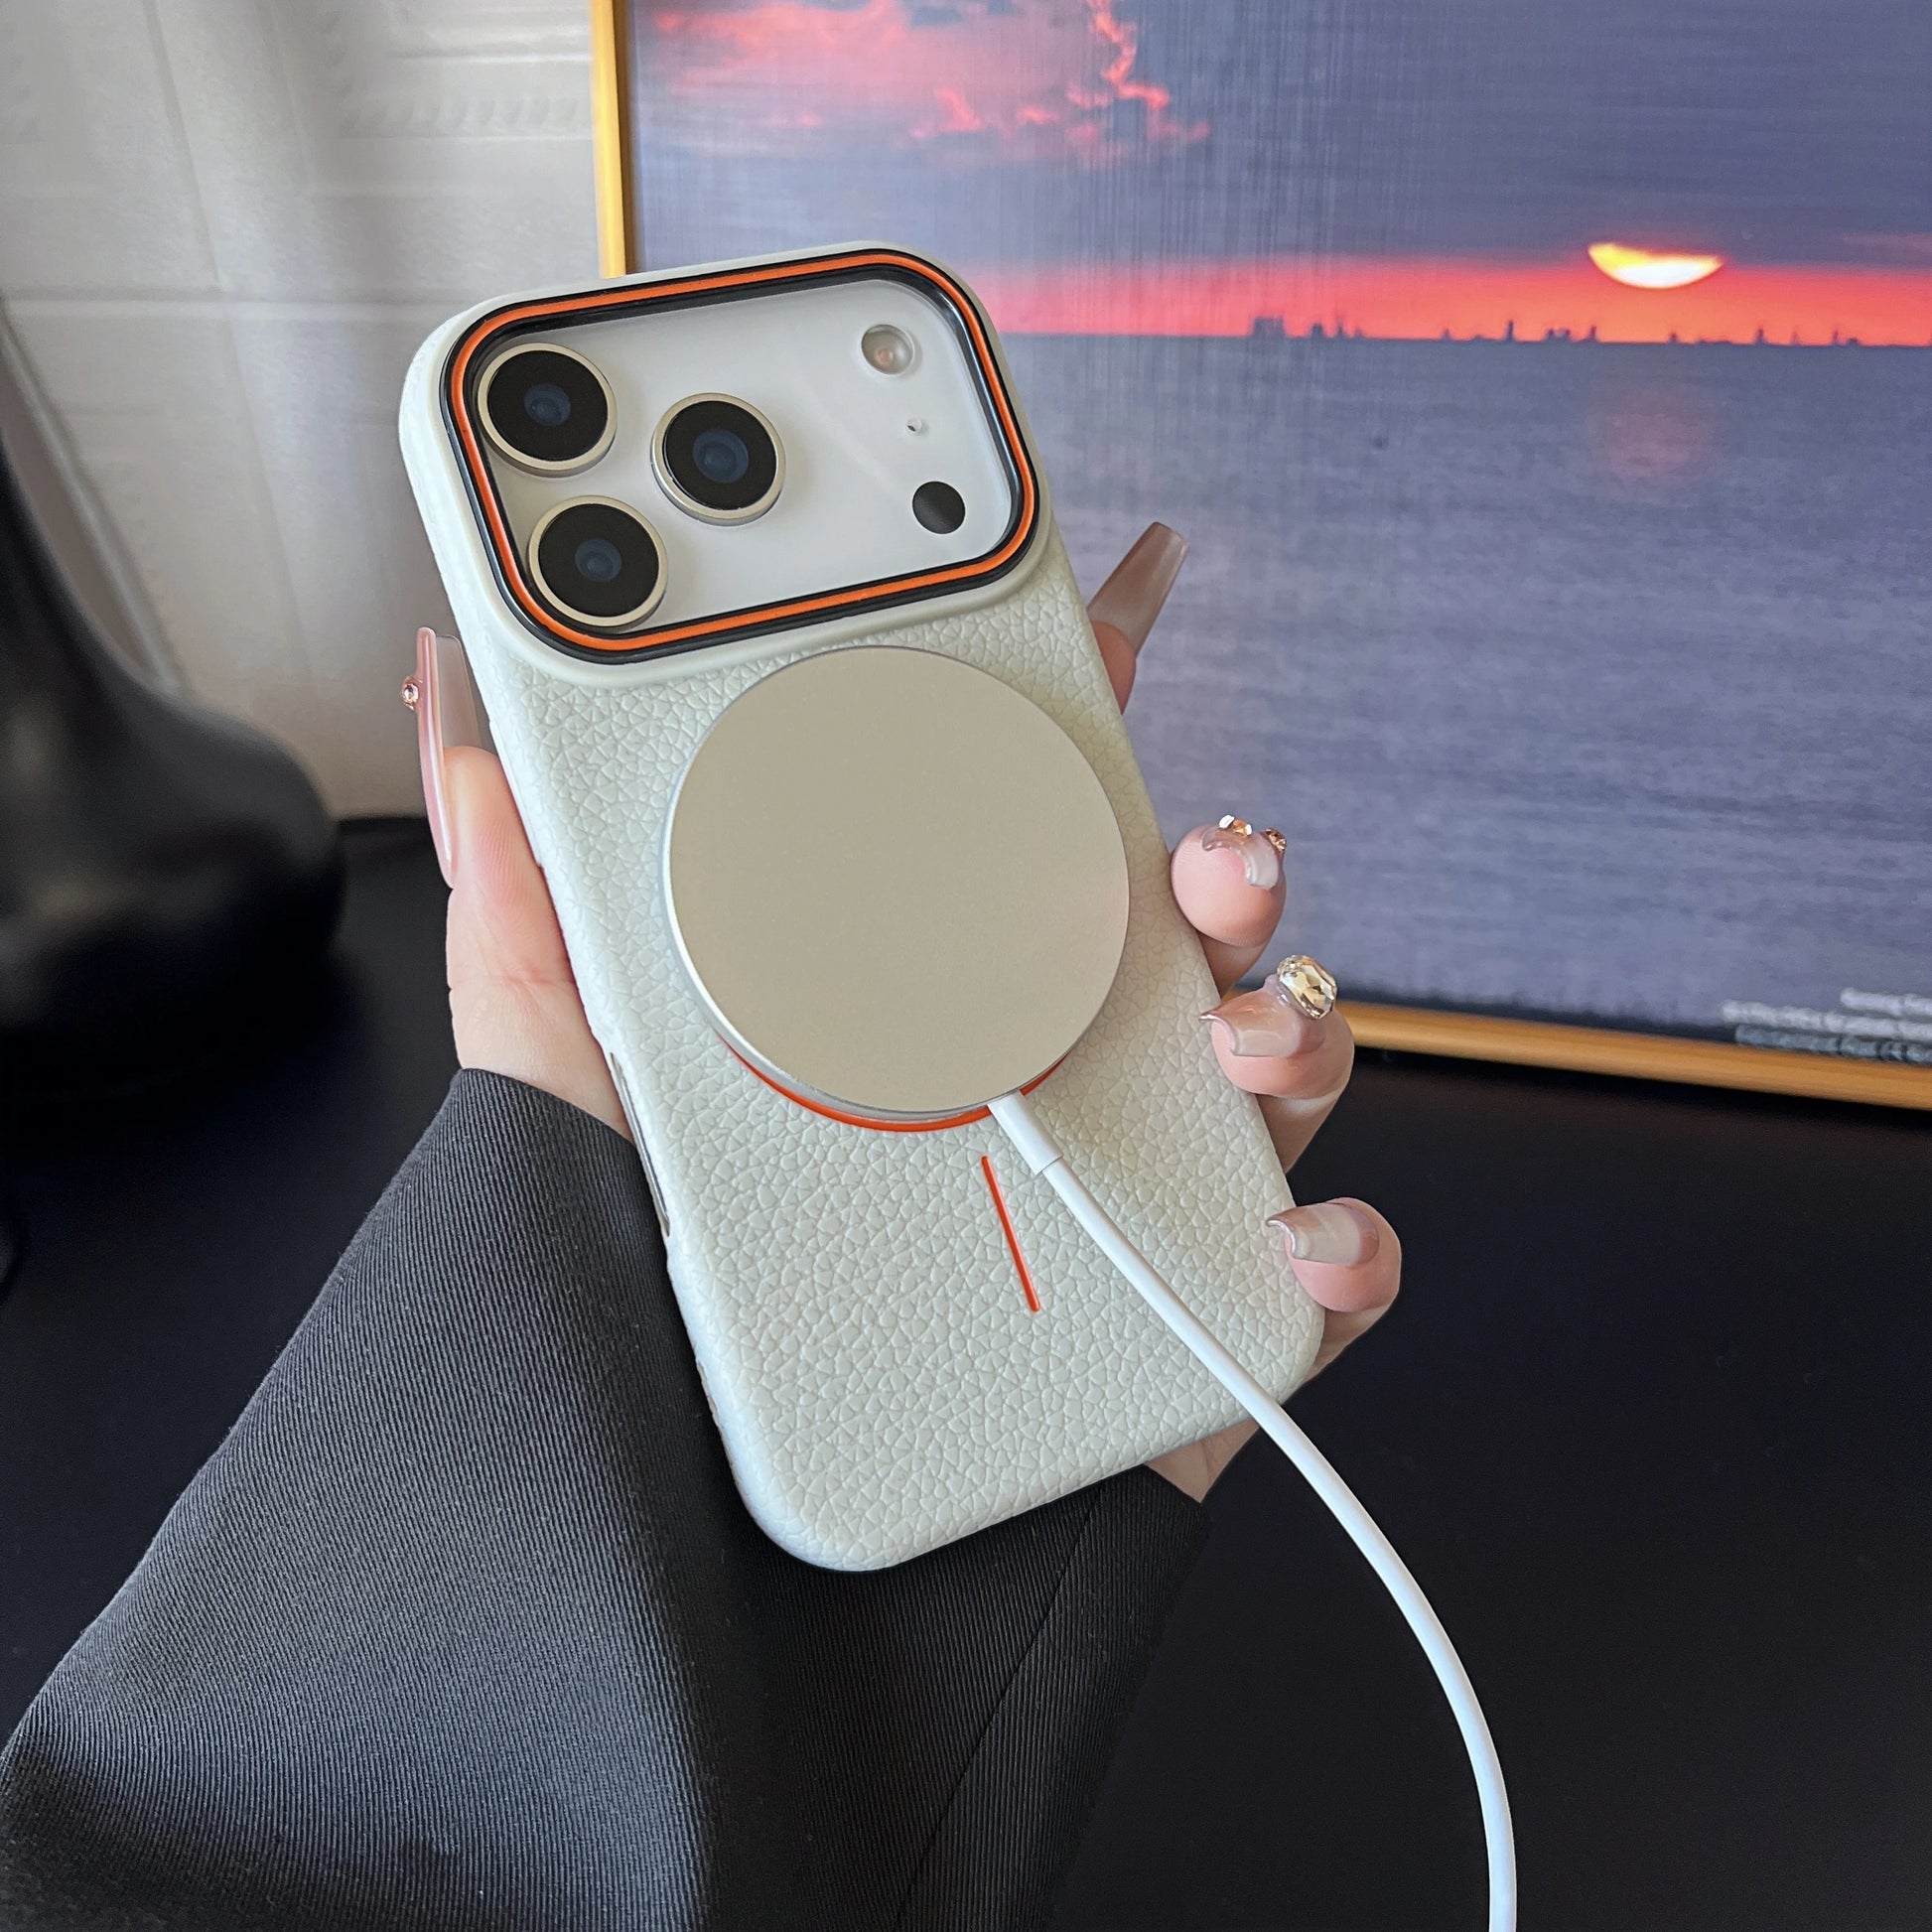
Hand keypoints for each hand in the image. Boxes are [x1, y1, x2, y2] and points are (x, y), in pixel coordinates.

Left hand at [412, 525, 1398, 1502]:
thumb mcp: (575, 1116)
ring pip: (1268, 1059)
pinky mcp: (1177, 1322)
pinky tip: (1292, 1236)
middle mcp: (1027, 1069)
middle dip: (1223, 857)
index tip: (1107, 581)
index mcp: (910, 992)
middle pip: (1168, 922)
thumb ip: (537, 945)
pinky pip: (1313, 1268)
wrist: (707, 1596)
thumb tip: (477, 761)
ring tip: (1238, 1033)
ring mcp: (1113, 1189)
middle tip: (1207, 851)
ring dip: (1292, 1021)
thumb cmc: (640, 1344)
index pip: (1004, 818)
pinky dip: (1339, 1247)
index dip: (1066, 696)